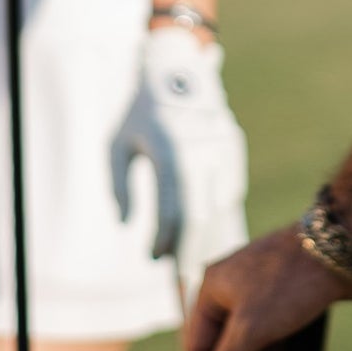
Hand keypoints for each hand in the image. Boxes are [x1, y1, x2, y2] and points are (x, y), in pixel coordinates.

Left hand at [111, 28, 248, 289]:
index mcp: (169, 149)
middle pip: (200, 214)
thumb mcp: (117, 144)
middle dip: (192, 252)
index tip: (153, 258)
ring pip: (220, 205)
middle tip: (183, 283)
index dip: (163, 238)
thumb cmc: (139, 111)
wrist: (176, 67)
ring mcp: (222, 147)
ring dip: (208, 238)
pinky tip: (210, 234)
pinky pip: (230, 190)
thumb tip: (128, 225)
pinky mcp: (233, 146)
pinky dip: (220, 214)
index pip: (171, 207)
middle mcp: (200, 149)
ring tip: (196, 266)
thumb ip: (118, 186)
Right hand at [187, 226, 351, 350]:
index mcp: (213, 289)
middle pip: (229, 350)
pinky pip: (281, 337)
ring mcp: (263, 293)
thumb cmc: (289, 282)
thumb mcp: (250, 329)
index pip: (198, 345)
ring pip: (257, 346)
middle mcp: (234, 290)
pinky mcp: (290, 297)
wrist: (342, 249)